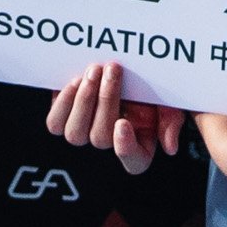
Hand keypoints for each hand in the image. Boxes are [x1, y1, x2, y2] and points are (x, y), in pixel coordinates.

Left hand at [40, 59, 187, 171]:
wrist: (122, 65)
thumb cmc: (149, 85)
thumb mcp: (168, 99)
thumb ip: (171, 122)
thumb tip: (170, 148)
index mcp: (138, 146)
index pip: (134, 161)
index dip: (126, 148)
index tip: (124, 123)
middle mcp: (109, 142)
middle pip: (100, 138)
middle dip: (106, 101)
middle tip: (114, 69)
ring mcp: (84, 132)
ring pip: (75, 134)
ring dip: (84, 101)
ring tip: (94, 72)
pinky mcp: (63, 118)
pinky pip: (55, 123)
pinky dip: (63, 103)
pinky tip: (76, 81)